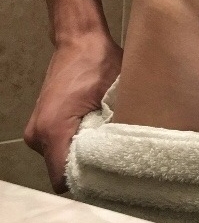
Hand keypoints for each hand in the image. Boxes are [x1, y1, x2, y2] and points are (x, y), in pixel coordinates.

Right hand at [24, 30, 122, 193]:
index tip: (111, 179)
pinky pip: (59, 146)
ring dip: (83, 155)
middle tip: (116, 161)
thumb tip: (136, 154)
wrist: (79, 38)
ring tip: (107, 141)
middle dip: (88, 169)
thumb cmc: (98, 61)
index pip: (64, 181)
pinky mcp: (42, 124)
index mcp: (52, 130)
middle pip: (62, 172)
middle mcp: (37, 134)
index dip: (88, 183)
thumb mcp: (116, 96)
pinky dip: (76, 144)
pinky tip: (96, 133)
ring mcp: (37, 130)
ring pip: (61, 159)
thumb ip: (119, 129)